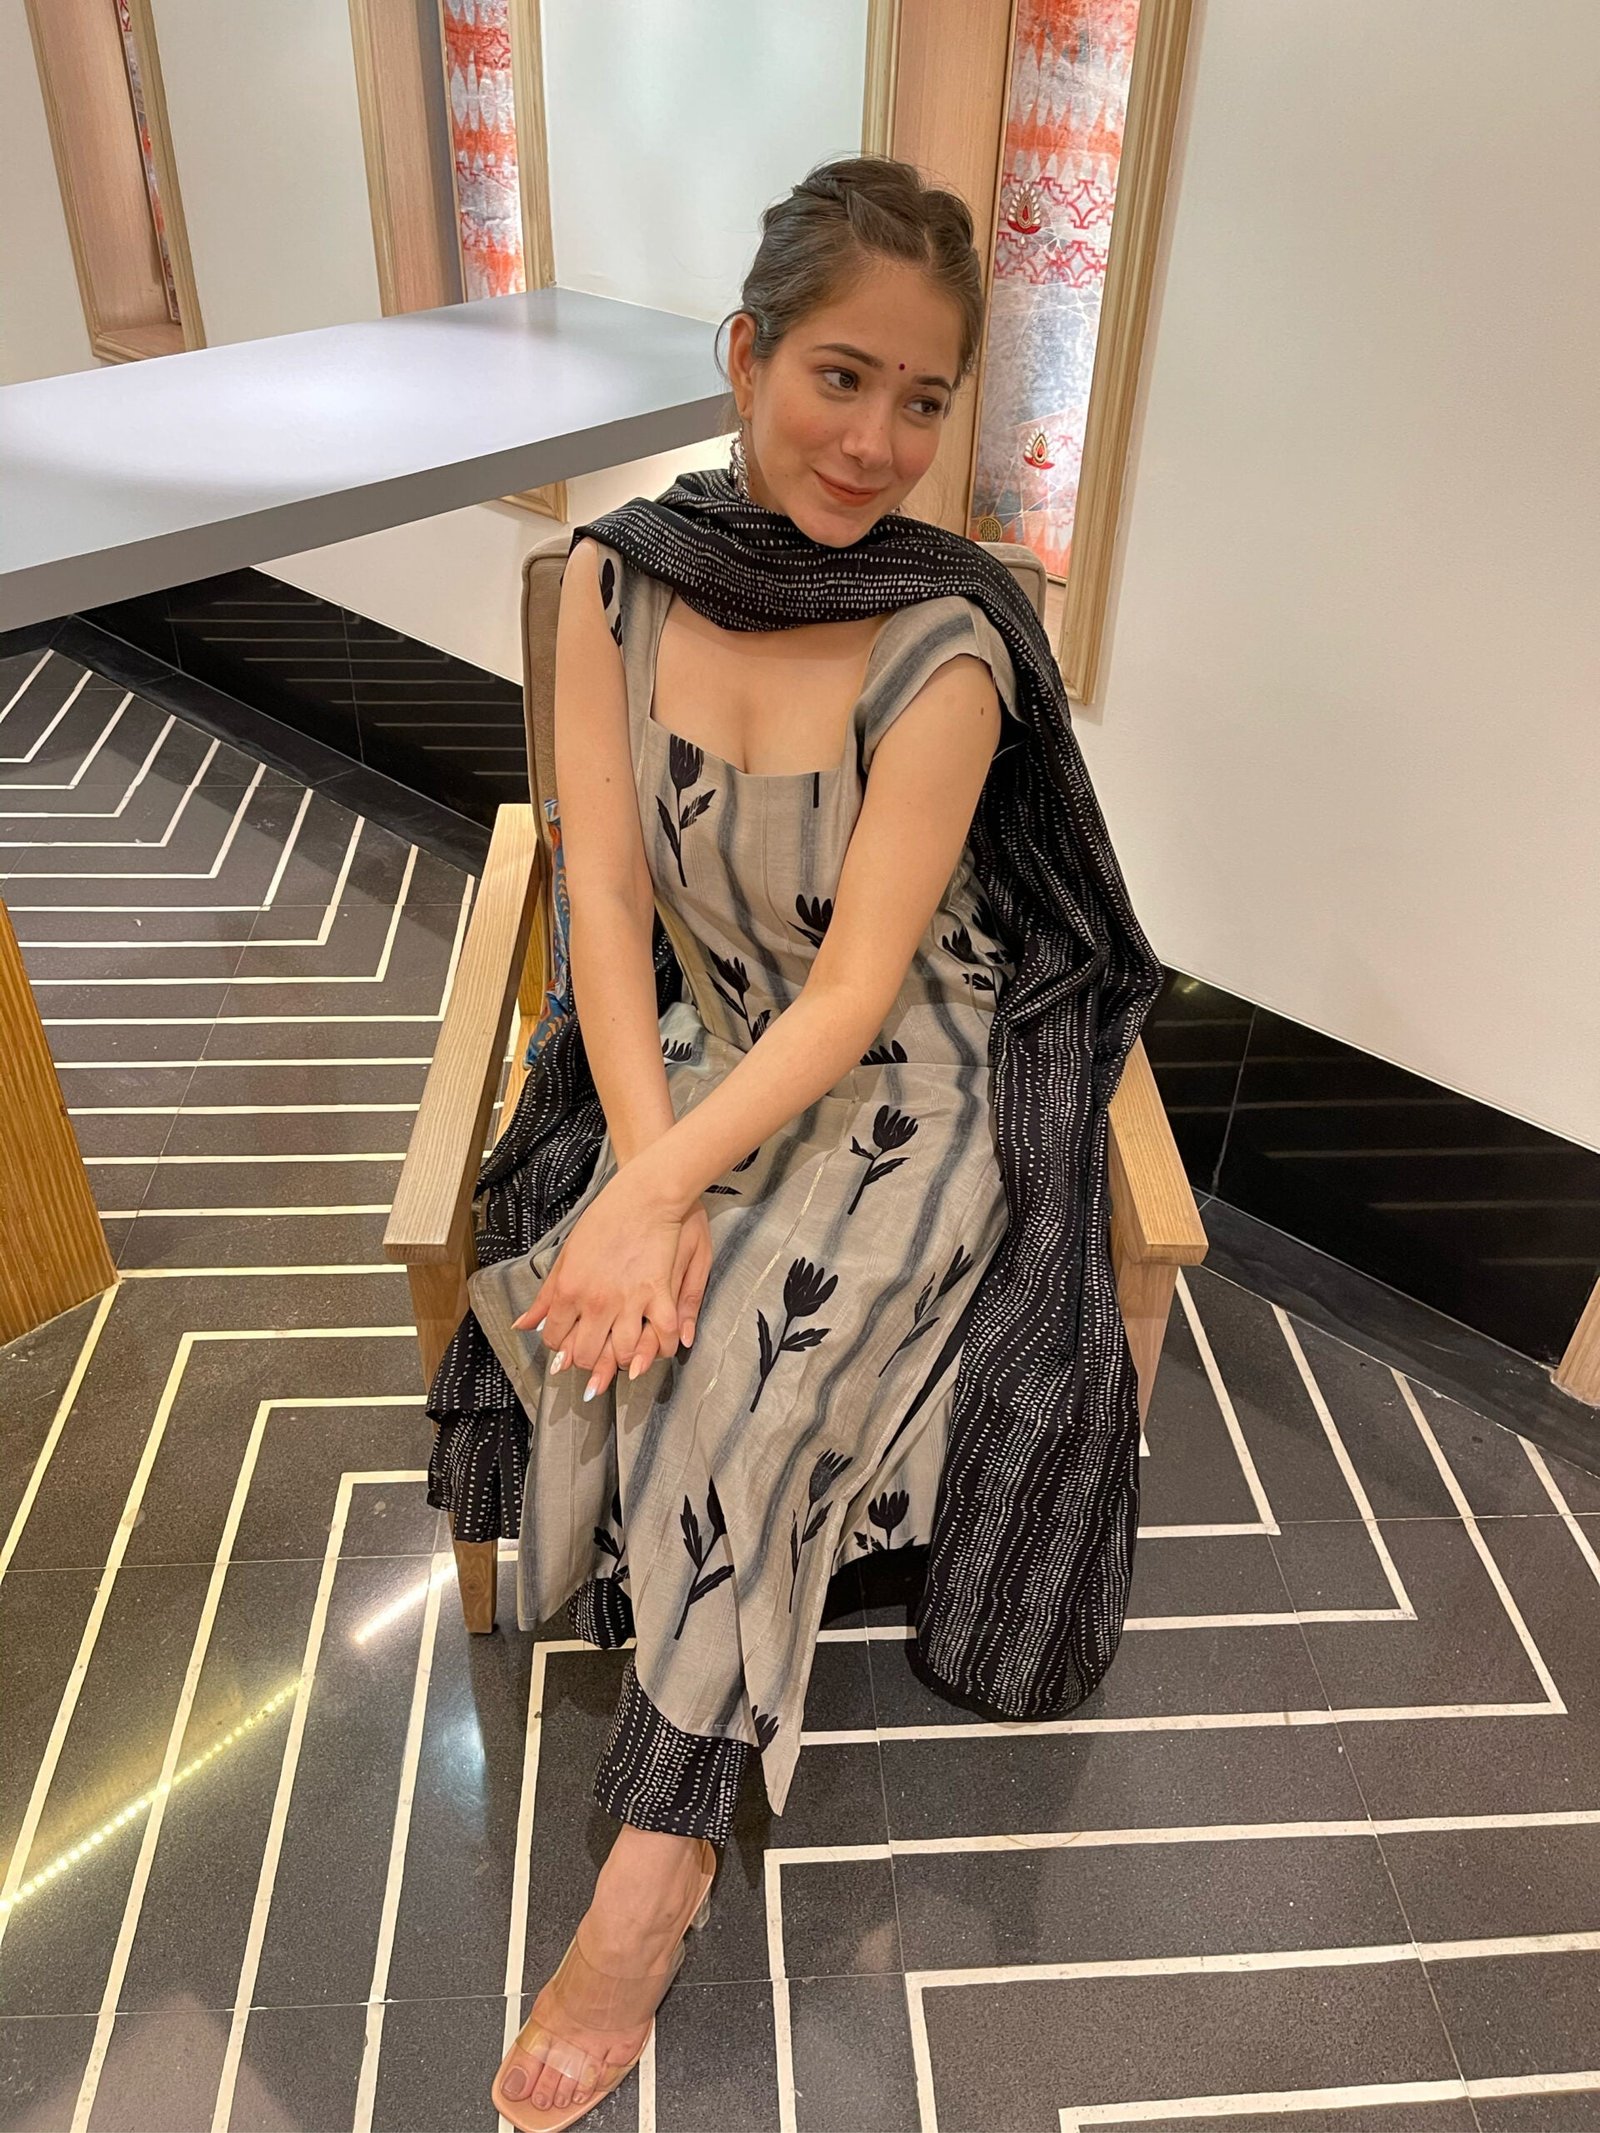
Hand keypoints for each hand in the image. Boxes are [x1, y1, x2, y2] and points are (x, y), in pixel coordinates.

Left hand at [512, 1179, 711, 1402]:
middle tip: (594, 1356)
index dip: (560, 1347)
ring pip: (621, 1354)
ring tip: (623, 1356)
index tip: (568, 1343)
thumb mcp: (565, 1255)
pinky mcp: (659, 1294)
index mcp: (569, 1291)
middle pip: (585, 1354)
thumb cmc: (604, 1220)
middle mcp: (596, 1302)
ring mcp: (628, 1300)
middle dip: (586, 1362)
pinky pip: (661, 1335)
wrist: (643, 1196)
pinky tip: (657, 1348)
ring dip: (621, 1362)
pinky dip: (661, 1348)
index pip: (555, 1339)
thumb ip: (546, 1296)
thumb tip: (523, 1325)